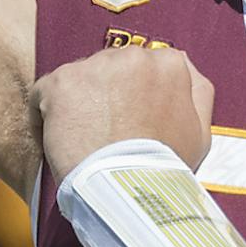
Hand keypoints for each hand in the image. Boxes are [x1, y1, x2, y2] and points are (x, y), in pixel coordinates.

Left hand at [34, 47, 215, 182]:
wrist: (128, 190)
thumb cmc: (165, 168)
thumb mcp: (201, 132)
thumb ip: (196, 93)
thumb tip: (182, 66)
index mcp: (171, 64)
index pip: (144, 69)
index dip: (132, 97)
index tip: (128, 123)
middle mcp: (134, 56)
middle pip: (110, 69)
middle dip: (104, 96)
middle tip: (104, 134)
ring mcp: (96, 66)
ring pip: (79, 80)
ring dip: (78, 104)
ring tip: (83, 141)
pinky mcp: (62, 82)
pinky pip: (44, 93)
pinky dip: (45, 115)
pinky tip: (58, 141)